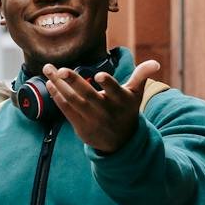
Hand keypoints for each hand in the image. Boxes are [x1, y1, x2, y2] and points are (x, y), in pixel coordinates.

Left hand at [42, 59, 161, 152]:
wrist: (120, 142)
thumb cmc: (126, 110)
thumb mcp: (136, 95)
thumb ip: (141, 76)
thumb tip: (155, 63)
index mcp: (121, 101)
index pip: (115, 91)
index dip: (108, 84)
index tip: (98, 75)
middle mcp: (106, 111)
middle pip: (88, 96)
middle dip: (74, 82)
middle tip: (62, 70)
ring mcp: (92, 119)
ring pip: (73, 101)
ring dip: (59, 86)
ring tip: (48, 70)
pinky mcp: (80, 125)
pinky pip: (66, 110)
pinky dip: (57, 97)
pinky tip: (50, 84)